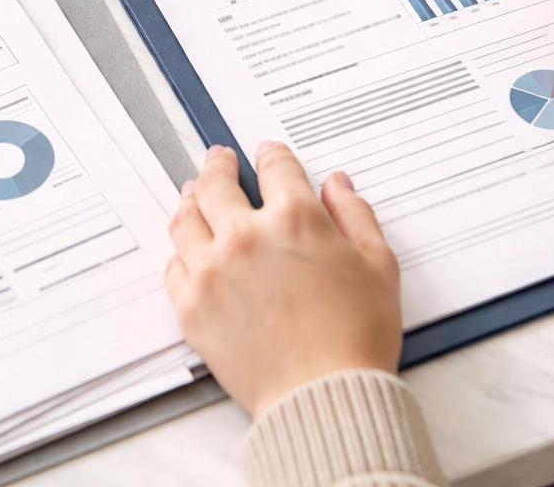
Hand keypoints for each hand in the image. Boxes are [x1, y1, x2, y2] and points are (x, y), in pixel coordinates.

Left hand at [164, 142, 400, 418]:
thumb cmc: (356, 339)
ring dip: (190, 200)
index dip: (273, 156)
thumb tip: (337, 185)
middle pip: (218, 184)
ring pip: (186, 220)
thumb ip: (356, 215)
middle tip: (219, 160)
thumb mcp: (379, 265)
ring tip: (193, 194)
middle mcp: (245, 237)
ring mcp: (212, 271)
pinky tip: (188, 249)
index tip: (268, 154)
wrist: (324, 398)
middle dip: (219, 165)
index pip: (276, 168)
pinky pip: (174, 267)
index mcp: (295, 219)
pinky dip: (181, 252)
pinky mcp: (192, 307)